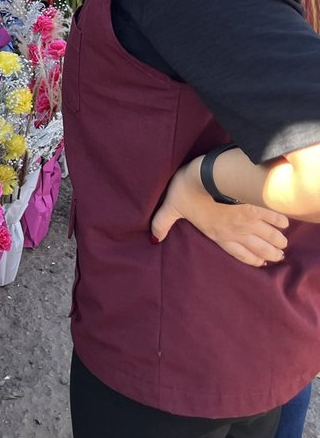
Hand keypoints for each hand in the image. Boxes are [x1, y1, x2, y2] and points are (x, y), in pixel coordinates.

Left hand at [151, 157, 288, 267]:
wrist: (208, 175)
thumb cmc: (188, 190)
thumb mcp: (172, 207)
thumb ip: (162, 223)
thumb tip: (152, 239)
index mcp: (219, 234)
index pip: (239, 253)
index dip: (253, 260)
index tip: (263, 262)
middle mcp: (237, 231)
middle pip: (260, 247)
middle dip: (271, 252)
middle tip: (278, 254)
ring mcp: (250, 219)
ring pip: (269, 235)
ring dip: (277, 241)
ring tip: (283, 243)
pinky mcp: (257, 204)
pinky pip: (273, 216)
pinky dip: (280, 221)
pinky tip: (285, 223)